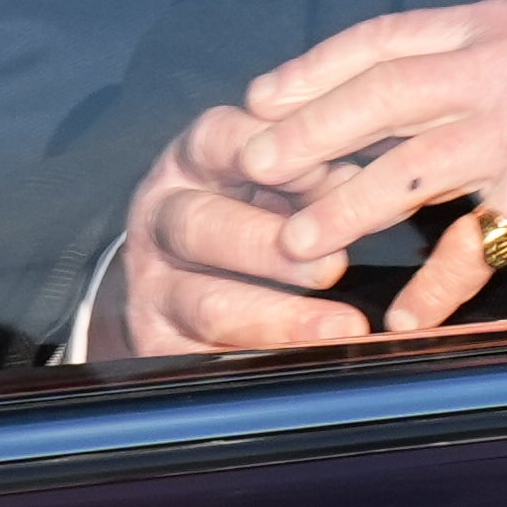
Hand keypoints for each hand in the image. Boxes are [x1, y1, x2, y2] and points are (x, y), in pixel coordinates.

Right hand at [103, 103, 370, 356]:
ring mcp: (153, 286)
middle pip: (203, 227)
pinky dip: (266, 365)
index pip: (218, 141)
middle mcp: (161, 219)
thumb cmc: (248, 205)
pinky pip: (209, 362)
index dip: (267, 153)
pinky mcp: (158, 345)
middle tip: (335, 264)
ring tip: (344, 326)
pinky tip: (314, 363)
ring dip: (280, 319)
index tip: (326, 170)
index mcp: (190, 163)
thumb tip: (353, 179)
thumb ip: (307, 169)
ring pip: (208, 306)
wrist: (176, 271)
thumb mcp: (270, 173)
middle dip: (270, 247)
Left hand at [238, 0, 506, 333]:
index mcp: (488, 26)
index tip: (260, 99)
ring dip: (344, 207)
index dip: (313, 69)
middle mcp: (501, 64)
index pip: (380, 38)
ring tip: (296, 243)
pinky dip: (433, 286)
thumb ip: (457, 72)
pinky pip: (472, 242)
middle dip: (307, 134)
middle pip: (380, 95)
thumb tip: (360, 103)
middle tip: (254, 168)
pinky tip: (402, 316)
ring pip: (409, 166)